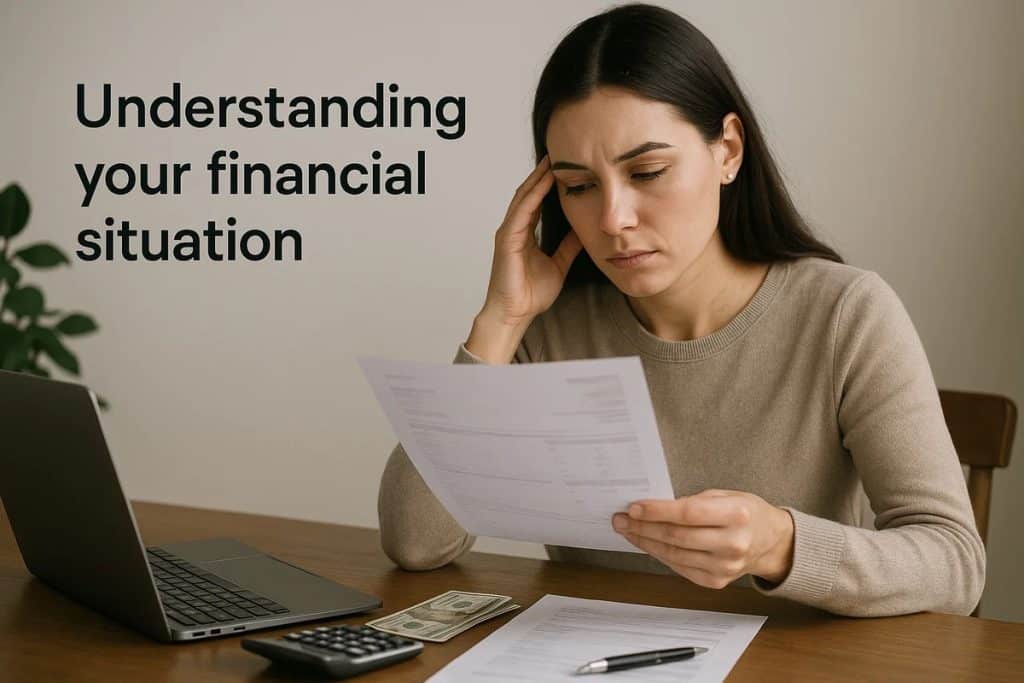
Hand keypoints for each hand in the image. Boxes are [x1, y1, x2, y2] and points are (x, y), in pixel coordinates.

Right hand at [481, 154, 582, 325]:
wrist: (515, 313)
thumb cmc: (531, 294)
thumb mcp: (559, 264)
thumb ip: (568, 246)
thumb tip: (583, 230)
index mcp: (526, 233)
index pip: (538, 201)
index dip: (549, 184)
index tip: (565, 167)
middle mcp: (515, 228)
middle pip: (529, 193)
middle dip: (543, 173)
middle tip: (558, 153)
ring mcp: (509, 232)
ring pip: (524, 196)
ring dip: (537, 177)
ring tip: (551, 159)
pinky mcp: (507, 238)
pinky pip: (521, 210)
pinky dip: (532, 194)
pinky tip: (544, 181)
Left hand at [612, 489, 794, 588]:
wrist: (771, 542)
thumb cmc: (745, 513)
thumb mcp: (726, 495)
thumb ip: (694, 501)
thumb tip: (652, 506)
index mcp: (737, 515)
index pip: (688, 514)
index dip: (657, 511)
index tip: (634, 507)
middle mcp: (732, 543)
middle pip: (676, 536)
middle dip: (643, 527)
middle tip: (621, 519)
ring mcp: (725, 566)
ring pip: (674, 554)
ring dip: (645, 542)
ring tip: (627, 531)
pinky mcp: (716, 581)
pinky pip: (679, 567)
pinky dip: (660, 555)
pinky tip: (647, 544)